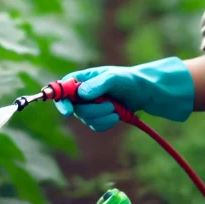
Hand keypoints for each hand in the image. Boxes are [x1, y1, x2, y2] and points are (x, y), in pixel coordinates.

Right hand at [53, 57, 193, 131]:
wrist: (143, 93)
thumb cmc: (127, 80)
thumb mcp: (113, 78)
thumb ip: (97, 84)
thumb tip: (81, 94)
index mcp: (81, 79)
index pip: (62, 89)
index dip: (61, 100)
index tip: (68, 111)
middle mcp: (81, 93)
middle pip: (74, 108)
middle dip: (93, 110)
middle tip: (110, 106)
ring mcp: (89, 106)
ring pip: (86, 119)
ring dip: (102, 116)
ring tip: (116, 108)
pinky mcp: (97, 117)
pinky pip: (95, 125)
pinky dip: (106, 122)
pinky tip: (116, 115)